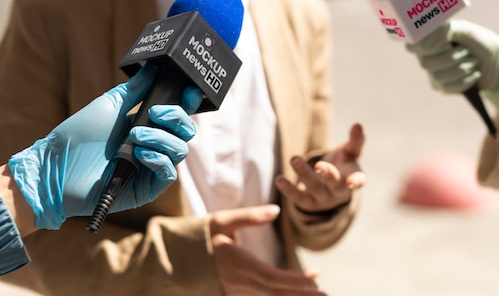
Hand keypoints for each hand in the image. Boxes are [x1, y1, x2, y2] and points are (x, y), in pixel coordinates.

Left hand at [7, 65, 201, 229]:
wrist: (57, 167)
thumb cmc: (78, 136)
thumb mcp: (109, 106)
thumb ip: (134, 90)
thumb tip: (152, 69)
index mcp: (146, 125)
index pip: (177, 115)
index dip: (187, 104)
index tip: (188, 92)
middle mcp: (153, 146)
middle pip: (186, 132)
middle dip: (176, 118)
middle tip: (154, 113)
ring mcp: (151, 167)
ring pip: (180, 150)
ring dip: (161, 138)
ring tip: (134, 136)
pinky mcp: (147, 188)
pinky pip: (170, 173)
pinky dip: (159, 159)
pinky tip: (140, 154)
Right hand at [210, 205, 326, 295]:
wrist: (174, 259)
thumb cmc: (199, 236)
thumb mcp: (222, 221)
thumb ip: (250, 216)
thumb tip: (276, 210)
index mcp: (237, 263)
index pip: (271, 278)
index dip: (294, 282)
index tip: (315, 281)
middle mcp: (238, 283)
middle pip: (275, 293)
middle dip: (301, 295)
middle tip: (324, 294)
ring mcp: (236, 292)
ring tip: (316, 292)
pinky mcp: (233, 294)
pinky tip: (294, 292)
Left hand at [275, 124, 364, 214]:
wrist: (329, 188)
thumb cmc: (343, 165)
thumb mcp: (349, 153)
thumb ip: (355, 141)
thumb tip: (358, 125)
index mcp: (352, 177)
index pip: (358, 180)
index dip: (356, 181)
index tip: (352, 182)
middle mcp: (339, 191)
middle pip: (335, 185)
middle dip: (328, 175)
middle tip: (320, 165)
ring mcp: (323, 198)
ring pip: (315, 188)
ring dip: (304, 175)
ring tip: (295, 159)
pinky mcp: (308, 202)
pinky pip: (298, 198)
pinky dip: (288, 189)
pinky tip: (279, 179)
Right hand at [406, 20, 498, 116]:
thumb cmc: (481, 42)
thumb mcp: (466, 30)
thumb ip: (445, 31)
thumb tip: (425, 45)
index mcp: (429, 40)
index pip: (411, 47)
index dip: (423, 48)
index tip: (444, 44)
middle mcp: (427, 57)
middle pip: (425, 63)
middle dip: (452, 58)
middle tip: (467, 51)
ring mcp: (433, 73)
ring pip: (438, 76)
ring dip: (462, 68)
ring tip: (473, 62)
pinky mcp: (443, 87)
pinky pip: (449, 87)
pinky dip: (466, 80)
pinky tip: (475, 74)